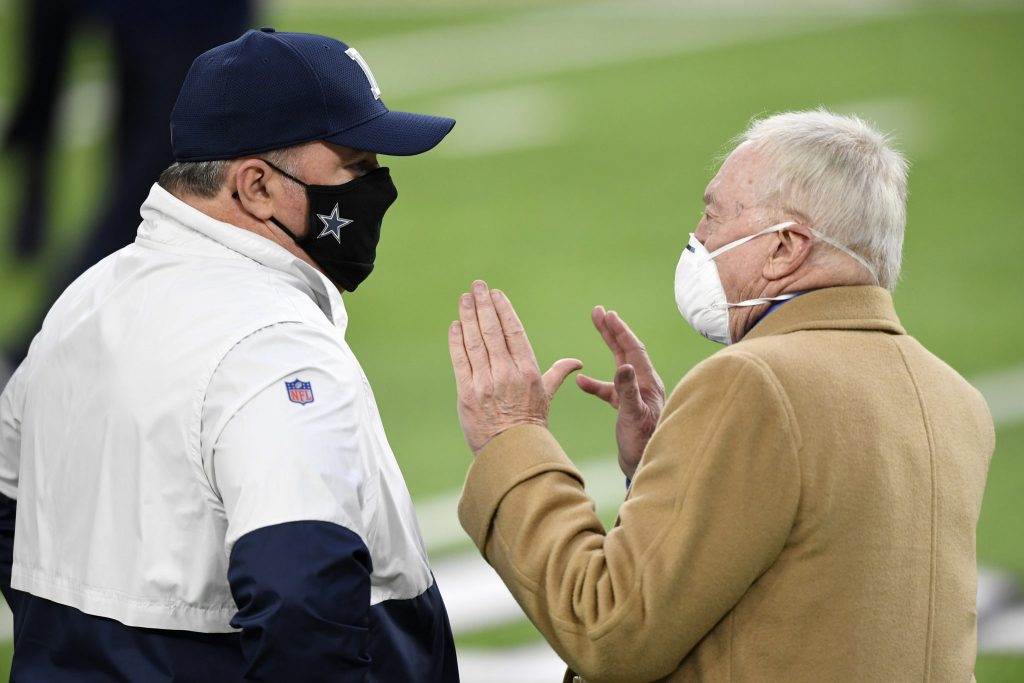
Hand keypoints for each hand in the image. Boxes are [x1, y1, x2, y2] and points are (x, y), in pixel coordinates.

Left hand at [449, 281, 581, 452]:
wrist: (512, 453)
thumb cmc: (532, 423)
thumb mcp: (547, 396)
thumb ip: (558, 373)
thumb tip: (576, 362)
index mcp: (528, 371)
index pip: (514, 332)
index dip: (504, 310)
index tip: (496, 294)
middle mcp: (506, 373)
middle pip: (492, 331)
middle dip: (484, 305)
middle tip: (477, 286)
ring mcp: (485, 383)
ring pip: (475, 342)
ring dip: (468, 317)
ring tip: (464, 299)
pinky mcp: (466, 394)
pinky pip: (460, 361)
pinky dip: (457, 341)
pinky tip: (456, 325)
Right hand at [576, 306, 665, 478]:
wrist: (647, 467)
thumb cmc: (643, 444)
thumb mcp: (633, 416)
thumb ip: (627, 391)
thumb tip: (623, 365)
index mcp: (647, 383)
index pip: (633, 349)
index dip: (620, 330)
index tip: (607, 314)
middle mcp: (644, 385)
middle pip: (627, 350)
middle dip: (613, 330)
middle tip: (599, 311)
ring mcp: (637, 396)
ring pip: (620, 364)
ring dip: (609, 346)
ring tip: (599, 327)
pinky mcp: (629, 409)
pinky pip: (611, 390)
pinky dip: (596, 384)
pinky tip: (581, 382)